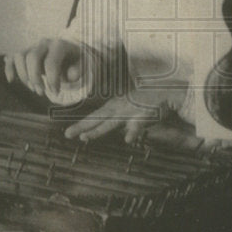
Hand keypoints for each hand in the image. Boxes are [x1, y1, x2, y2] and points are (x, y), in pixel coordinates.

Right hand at [5, 37, 84, 103]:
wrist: (69, 52)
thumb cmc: (75, 60)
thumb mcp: (82, 64)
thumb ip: (79, 70)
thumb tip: (70, 76)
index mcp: (59, 44)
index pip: (50, 62)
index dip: (51, 80)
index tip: (56, 91)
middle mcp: (44, 43)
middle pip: (32, 57)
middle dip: (35, 78)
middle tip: (42, 92)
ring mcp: (33, 46)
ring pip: (20, 56)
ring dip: (23, 76)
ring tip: (33, 88)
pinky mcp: (25, 52)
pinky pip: (12, 57)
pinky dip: (9, 68)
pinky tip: (11, 80)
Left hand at [63, 83, 186, 142]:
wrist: (164, 91)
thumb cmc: (146, 99)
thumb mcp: (129, 106)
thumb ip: (120, 118)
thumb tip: (112, 131)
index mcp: (114, 106)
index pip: (95, 117)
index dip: (82, 125)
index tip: (68, 133)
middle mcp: (118, 109)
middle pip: (97, 119)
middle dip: (82, 127)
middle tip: (67, 135)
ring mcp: (129, 112)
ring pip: (110, 123)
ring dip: (98, 131)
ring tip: (85, 138)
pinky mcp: (143, 116)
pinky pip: (136, 126)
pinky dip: (132, 132)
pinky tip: (127, 140)